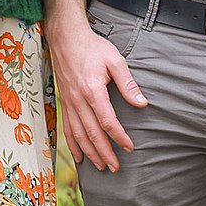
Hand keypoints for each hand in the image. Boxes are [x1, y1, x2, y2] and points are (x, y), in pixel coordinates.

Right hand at [45, 6, 146, 173]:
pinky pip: (67, 128)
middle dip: (104, 153)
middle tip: (115, 168)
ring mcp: (69, 102)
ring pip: (78, 134)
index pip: (107, 121)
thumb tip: (141, 103)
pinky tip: (79, 156)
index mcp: (92, 90)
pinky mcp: (64, 102)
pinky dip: (72, 144)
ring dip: (89, 153)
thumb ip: (128, 84)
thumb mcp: (115, 60)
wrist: (65, 37)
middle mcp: (78, 100)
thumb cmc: (92, 47)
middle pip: (91, 133)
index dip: (118, 137)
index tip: (129, 147)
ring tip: (100, 167)